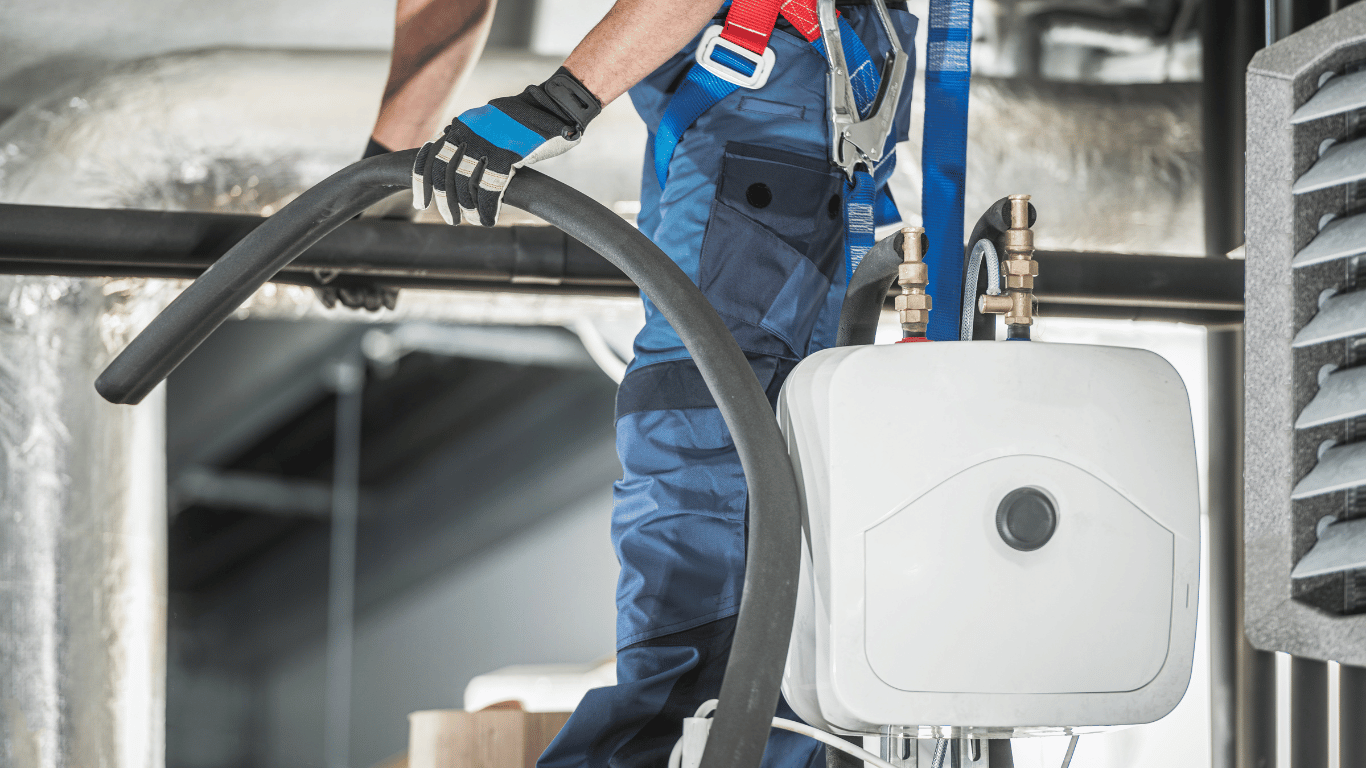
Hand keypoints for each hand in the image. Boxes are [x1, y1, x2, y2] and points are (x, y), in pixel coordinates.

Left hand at [413, 67, 601, 225]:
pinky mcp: (507, 154)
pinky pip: (489, 188)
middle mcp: (468, 132)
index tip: (422, 202)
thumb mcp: (489, 124)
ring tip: (469, 221)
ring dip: (465, 208)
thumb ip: (471, 140)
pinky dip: (486, 208)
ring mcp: (486, 142)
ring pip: (464, 183)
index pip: (431, 155)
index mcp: (462, 125)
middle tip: (450, 219)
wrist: (554, 106)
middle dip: (444, 201)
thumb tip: (455, 163)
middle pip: (443, 173)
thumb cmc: (524, 120)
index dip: (422, 181)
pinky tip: (488, 219)